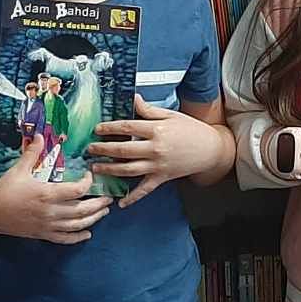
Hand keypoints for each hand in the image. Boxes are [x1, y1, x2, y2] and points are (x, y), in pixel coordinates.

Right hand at [0, 145, 111, 243]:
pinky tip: (87, 233)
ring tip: (104, 212)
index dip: (88, 183)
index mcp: (47, 193)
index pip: (77, 190)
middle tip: (109, 198)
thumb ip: (32, 153)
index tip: (90, 176)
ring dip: (93, 219)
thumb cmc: (4, 188)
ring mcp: (47, 225)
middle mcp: (50, 211)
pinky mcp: (42, 234)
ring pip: (77, 225)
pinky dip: (78, 237)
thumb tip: (39, 134)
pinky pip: (64, 239)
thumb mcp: (19, 169)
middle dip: (99, 204)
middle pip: (82, 210)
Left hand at [89, 95, 224, 207]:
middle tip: (90, 149)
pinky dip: (132, 198)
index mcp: (157, 130)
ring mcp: (158, 165)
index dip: (109, 128)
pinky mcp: (162, 178)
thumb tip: (133, 98)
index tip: (97, 129)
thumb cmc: (191, 130)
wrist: (210, 149)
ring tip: (95, 168)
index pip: (127, 127)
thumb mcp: (171, 116)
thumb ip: (150, 110)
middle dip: (103, 149)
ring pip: (128, 169)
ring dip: (110, 169)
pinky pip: (144, 190)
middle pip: (123, 149)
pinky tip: (120, 202)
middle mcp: (155, 149)